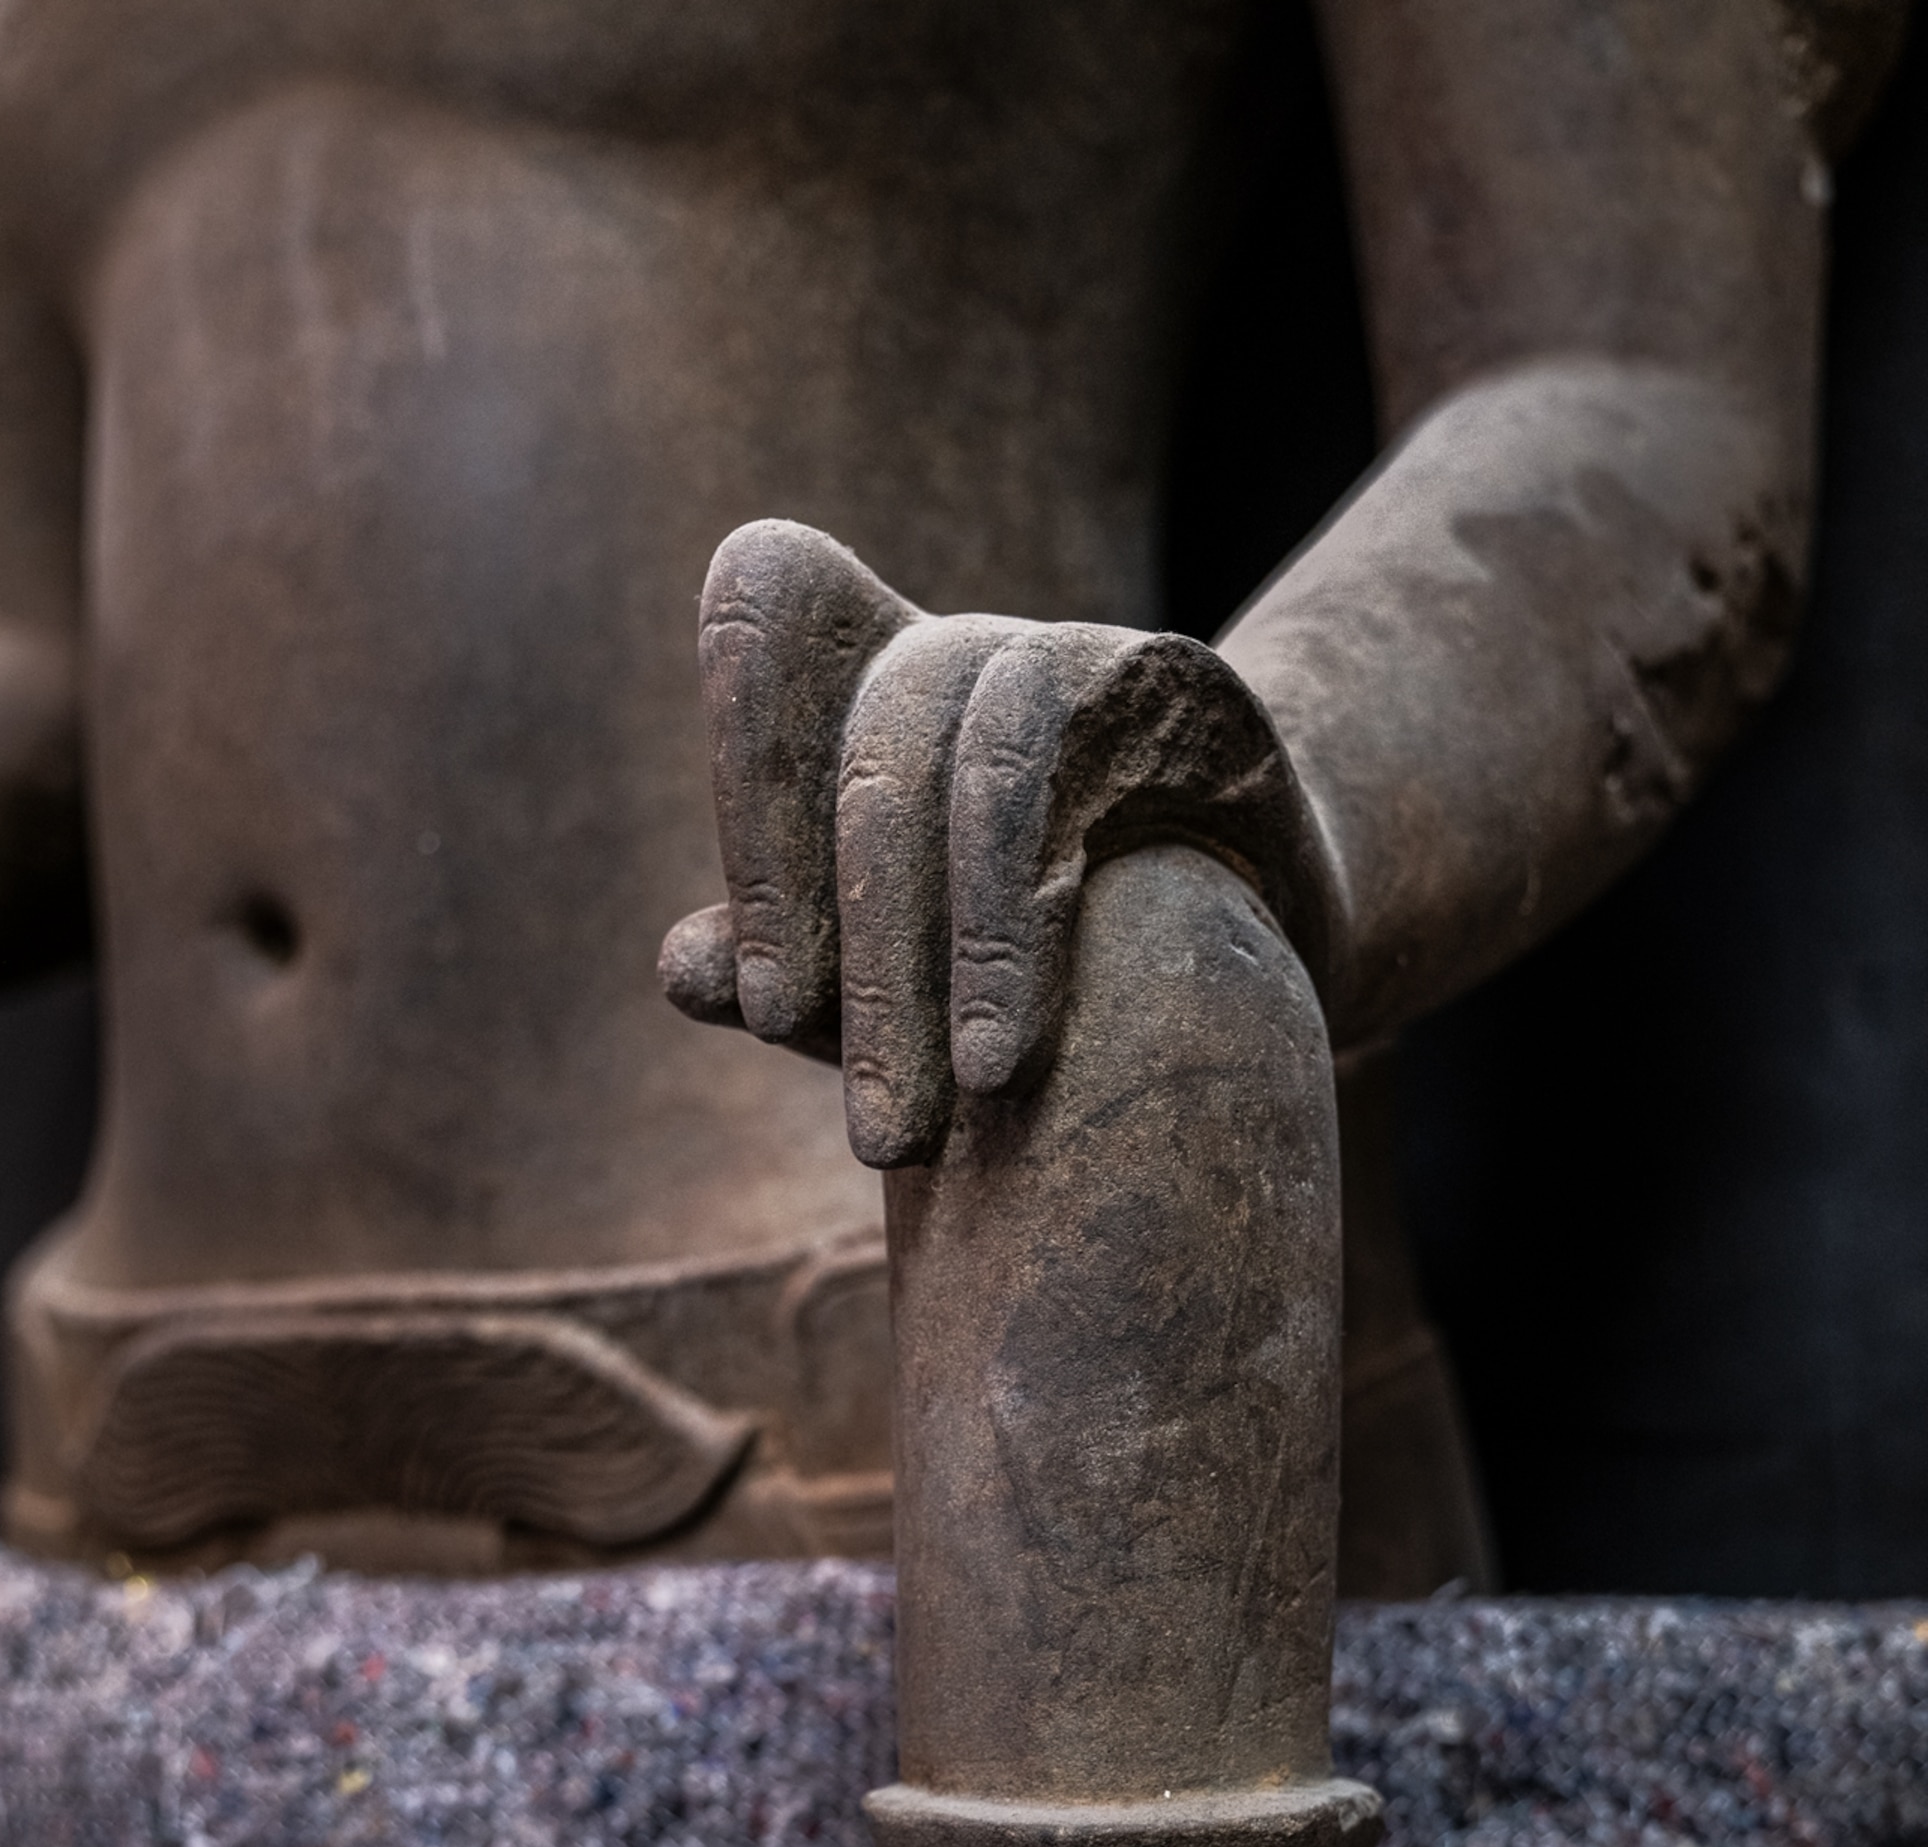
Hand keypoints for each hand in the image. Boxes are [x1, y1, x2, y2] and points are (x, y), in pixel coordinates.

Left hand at [660, 521, 1336, 1165]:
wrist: (1273, 943)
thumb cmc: (1053, 965)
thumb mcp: (908, 978)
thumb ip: (802, 972)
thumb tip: (683, 969)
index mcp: (867, 683)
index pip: (770, 608)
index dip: (744, 753)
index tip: (754, 995)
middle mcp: (960, 648)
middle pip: (854, 750)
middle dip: (819, 939)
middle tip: (828, 1104)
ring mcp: (1067, 652)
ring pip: (942, 763)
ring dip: (907, 959)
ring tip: (900, 1128)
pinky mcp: (1168, 685)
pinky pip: (1044, 781)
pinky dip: (1004, 931)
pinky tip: (998, 1064)